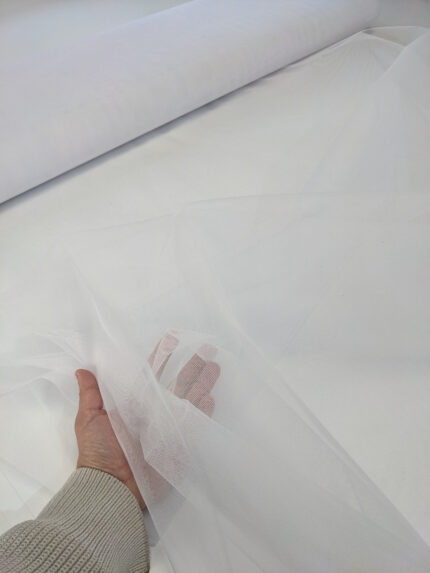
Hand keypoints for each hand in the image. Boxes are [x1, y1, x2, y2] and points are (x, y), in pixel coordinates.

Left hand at [74, 335, 219, 509]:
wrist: (110, 486)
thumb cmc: (98, 451)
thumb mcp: (89, 418)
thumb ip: (90, 394)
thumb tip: (81, 369)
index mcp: (135, 402)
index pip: (151, 373)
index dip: (162, 356)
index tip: (172, 338)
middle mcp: (154, 411)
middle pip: (177, 383)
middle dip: (191, 366)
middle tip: (206, 349)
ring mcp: (168, 427)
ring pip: (189, 400)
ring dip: (202, 384)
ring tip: (214, 368)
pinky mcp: (178, 445)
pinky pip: (193, 426)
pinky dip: (202, 413)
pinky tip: (210, 398)